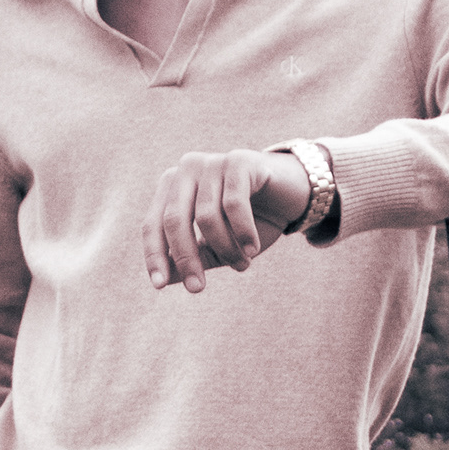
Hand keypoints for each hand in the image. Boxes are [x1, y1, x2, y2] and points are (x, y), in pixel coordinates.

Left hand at [143, 148, 310, 292]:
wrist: (295, 194)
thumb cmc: (252, 220)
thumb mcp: (218, 244)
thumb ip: (192, 257)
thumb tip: (165, 279)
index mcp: (174, 186)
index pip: (153, 223)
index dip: (154, 255)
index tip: (159, 285)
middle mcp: (187, 169)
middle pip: (174, 221)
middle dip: (186, 259)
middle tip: (198, 288)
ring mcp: (213, 162)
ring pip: (206, 217)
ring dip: (225, 249)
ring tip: (243, 264)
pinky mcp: (239, 160)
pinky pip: (233, 204)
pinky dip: (242, 232)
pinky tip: (253, 250)